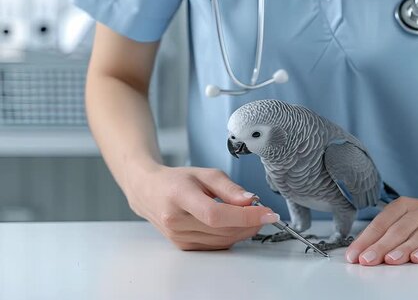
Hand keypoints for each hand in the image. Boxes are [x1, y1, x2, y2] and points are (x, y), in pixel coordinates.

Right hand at [124, 165, 279, 249]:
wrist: (148, 191)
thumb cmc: (177, 180)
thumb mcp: (206, 174)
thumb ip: (230, 188)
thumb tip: (251, 202)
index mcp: (180, 197)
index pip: (216, 214)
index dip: (246, 217)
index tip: (268, 213)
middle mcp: (176, 221)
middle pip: (223, 230)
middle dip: (250, 223)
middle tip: (264, 212)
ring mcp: (178, 236)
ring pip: (222, 241)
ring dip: (243, 231)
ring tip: (250, 216)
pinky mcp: (183, 246)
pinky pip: (215, 245)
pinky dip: (231, 236)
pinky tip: (235, 224)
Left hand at [345, 196, 417, 265]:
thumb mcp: (401, 220)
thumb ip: (382, 234)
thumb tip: (358, 252)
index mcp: (402, 205)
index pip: (381, 223)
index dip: (366, 239)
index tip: (354, 255)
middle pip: (398, 230)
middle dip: (380, 246)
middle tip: (367, 260)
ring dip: (403, 249)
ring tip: (390, 260)